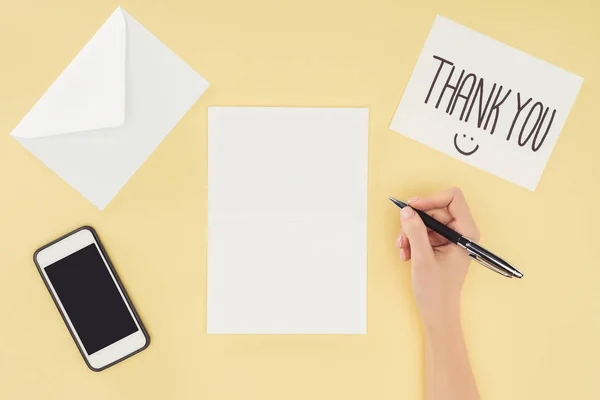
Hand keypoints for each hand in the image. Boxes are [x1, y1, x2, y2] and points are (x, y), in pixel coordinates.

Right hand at [396, 187, 479, 330]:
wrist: (437, 313)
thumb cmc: (436, 290)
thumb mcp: (422, 258)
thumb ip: (415, 231)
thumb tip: (407, 210)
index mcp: (466, 232)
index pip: (453, 198)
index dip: (431, 199)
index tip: (412, 208)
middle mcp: (461, 233)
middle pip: (435, 209)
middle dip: (416, 221)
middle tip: (403, 237)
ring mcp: (450, 239)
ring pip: (426, 221)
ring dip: (410, 233)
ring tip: (403, 250)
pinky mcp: (440, 246)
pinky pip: (423, 232)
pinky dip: (412, 241)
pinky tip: (406, 254)